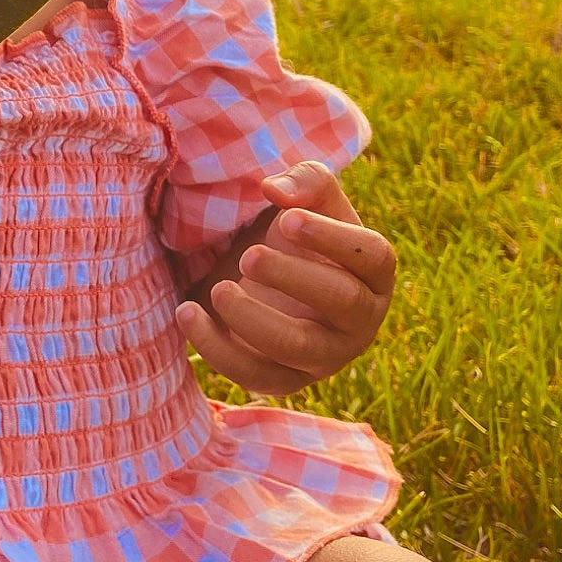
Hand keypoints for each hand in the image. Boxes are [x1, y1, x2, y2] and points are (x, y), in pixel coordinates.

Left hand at [174, 160, 395, 396]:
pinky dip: (217, 347)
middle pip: (342, 301)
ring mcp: (325, 356)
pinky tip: (187, 312)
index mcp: (374, 273)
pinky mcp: (285, 380)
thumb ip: (305, 181)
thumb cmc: (295, 235)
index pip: (373, 257)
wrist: (264, 278)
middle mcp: (360, 320)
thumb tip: (275, 188)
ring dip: (254, 318)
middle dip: (293, 276)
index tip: (286, 219)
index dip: (332, 238)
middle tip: (249, 256)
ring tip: (219, 288)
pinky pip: (255, 375)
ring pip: (298, 347)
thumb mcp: (306, 200)